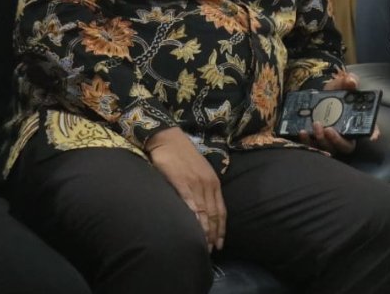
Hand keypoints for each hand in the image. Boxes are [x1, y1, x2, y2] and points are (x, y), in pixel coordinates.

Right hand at [146, 128, 225, 250]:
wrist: (168, 139)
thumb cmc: (182, 155)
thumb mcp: (199, 171)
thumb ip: (203, 188)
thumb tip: (203, 208)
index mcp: (213, 182)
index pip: (220, 210)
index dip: (221, 228)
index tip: (220, 243)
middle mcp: (208, 184)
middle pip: (213, 215)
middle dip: (213, 234)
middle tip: (211, 250)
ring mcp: (195, 184)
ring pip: (203, 213)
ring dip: (204, 231)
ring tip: (202, 246)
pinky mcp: (182, 183)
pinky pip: (190, 205)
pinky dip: (193, 219)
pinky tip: (192, 230)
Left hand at [297, 70, 379, 156]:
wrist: (316, 96)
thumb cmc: (334, 92)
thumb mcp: (341, 84)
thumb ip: (348, 81)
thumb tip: (351, 81)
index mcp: (355, 122)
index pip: (368, 131)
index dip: (373, 134)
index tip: (373, 136)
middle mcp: (344, 136)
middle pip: (344, 146)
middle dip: (337, 140)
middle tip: (329, 129)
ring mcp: (329, 141)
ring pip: (328, 148)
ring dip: (321, 140)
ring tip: (316, 125)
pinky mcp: (315, 142)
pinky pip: (312, 147)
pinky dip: (307, 141)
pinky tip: (303, 132)